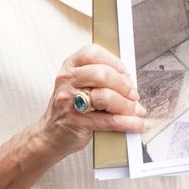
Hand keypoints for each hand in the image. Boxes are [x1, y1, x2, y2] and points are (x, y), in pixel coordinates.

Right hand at [35, 44, 146, 159]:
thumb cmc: (71, 108)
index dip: (114, 61)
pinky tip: (138, 124)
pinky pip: (109, 121)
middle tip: (133, 94)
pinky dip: (129, 123)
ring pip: (105, 97)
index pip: (93, 53)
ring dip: (127, 105)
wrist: (50, 135)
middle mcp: (67, 81)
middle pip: (102, 74)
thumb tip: (130, 79)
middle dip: (124, 84)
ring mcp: (69, 101)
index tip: (126, 73)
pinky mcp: (77, 122)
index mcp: (70, 67)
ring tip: (136, 110)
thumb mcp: (79, 85)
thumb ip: (100, 77)